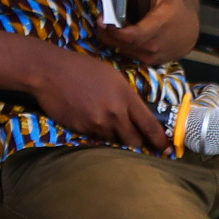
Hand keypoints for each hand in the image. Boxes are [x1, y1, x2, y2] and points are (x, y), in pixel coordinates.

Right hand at [29, 46, 168, 150]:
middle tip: (136, 141)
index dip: (160, 141)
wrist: (50, 72)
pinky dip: (96, 133)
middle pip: (133, 141)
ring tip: (105, 123)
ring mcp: (96, 124)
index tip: (167, 150)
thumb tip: (135, 116)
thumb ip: (126, 97)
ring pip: (113, 141)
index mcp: (125, 97)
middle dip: (136, 143)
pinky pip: (95, 138)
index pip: (149, 126)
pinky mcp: (81, 130)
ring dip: (114, 137)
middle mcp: (114, 114)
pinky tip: (89, 119)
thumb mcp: (113, 77)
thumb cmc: (83, 68)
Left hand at [95, 0, 198, 66]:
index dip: (113, 31)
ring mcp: (150, 56)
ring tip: (107, 26)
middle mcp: (154, 45)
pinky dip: (120, 45)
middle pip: (121, 44)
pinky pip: (127, 54)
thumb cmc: (175, 7)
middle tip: (100, 21)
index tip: (102, 20)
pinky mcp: (147, 62)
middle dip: (107, 33)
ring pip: (121, 50)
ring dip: (111, 39)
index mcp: (158, 25)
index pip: (131, 35)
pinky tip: (119, 34)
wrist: (189, 33)